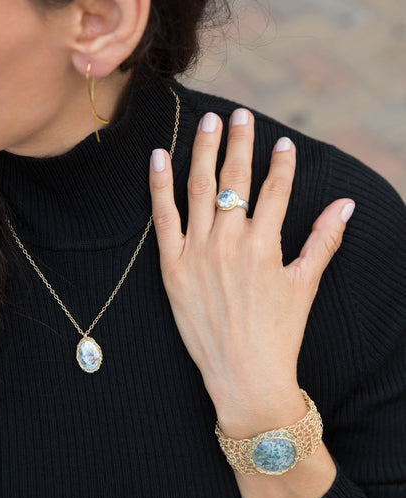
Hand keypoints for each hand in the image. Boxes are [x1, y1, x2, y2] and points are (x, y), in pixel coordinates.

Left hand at [148, 109, 354, 437]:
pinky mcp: (172, 266)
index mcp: (265, 244)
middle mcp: (230, 242)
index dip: (280, 162)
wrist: (244, 376)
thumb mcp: (304, 284)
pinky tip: (159, 155)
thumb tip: (346, 204)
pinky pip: (163, 217)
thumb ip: (324, 240)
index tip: (281, 140)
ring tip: (209, 122)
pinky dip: (159, 185)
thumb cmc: (278, 333)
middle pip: (235, 178)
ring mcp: (198, 252)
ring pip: (200, 188)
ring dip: (204, 150)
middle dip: (240, 141)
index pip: (275, 189)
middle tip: (241, 114)